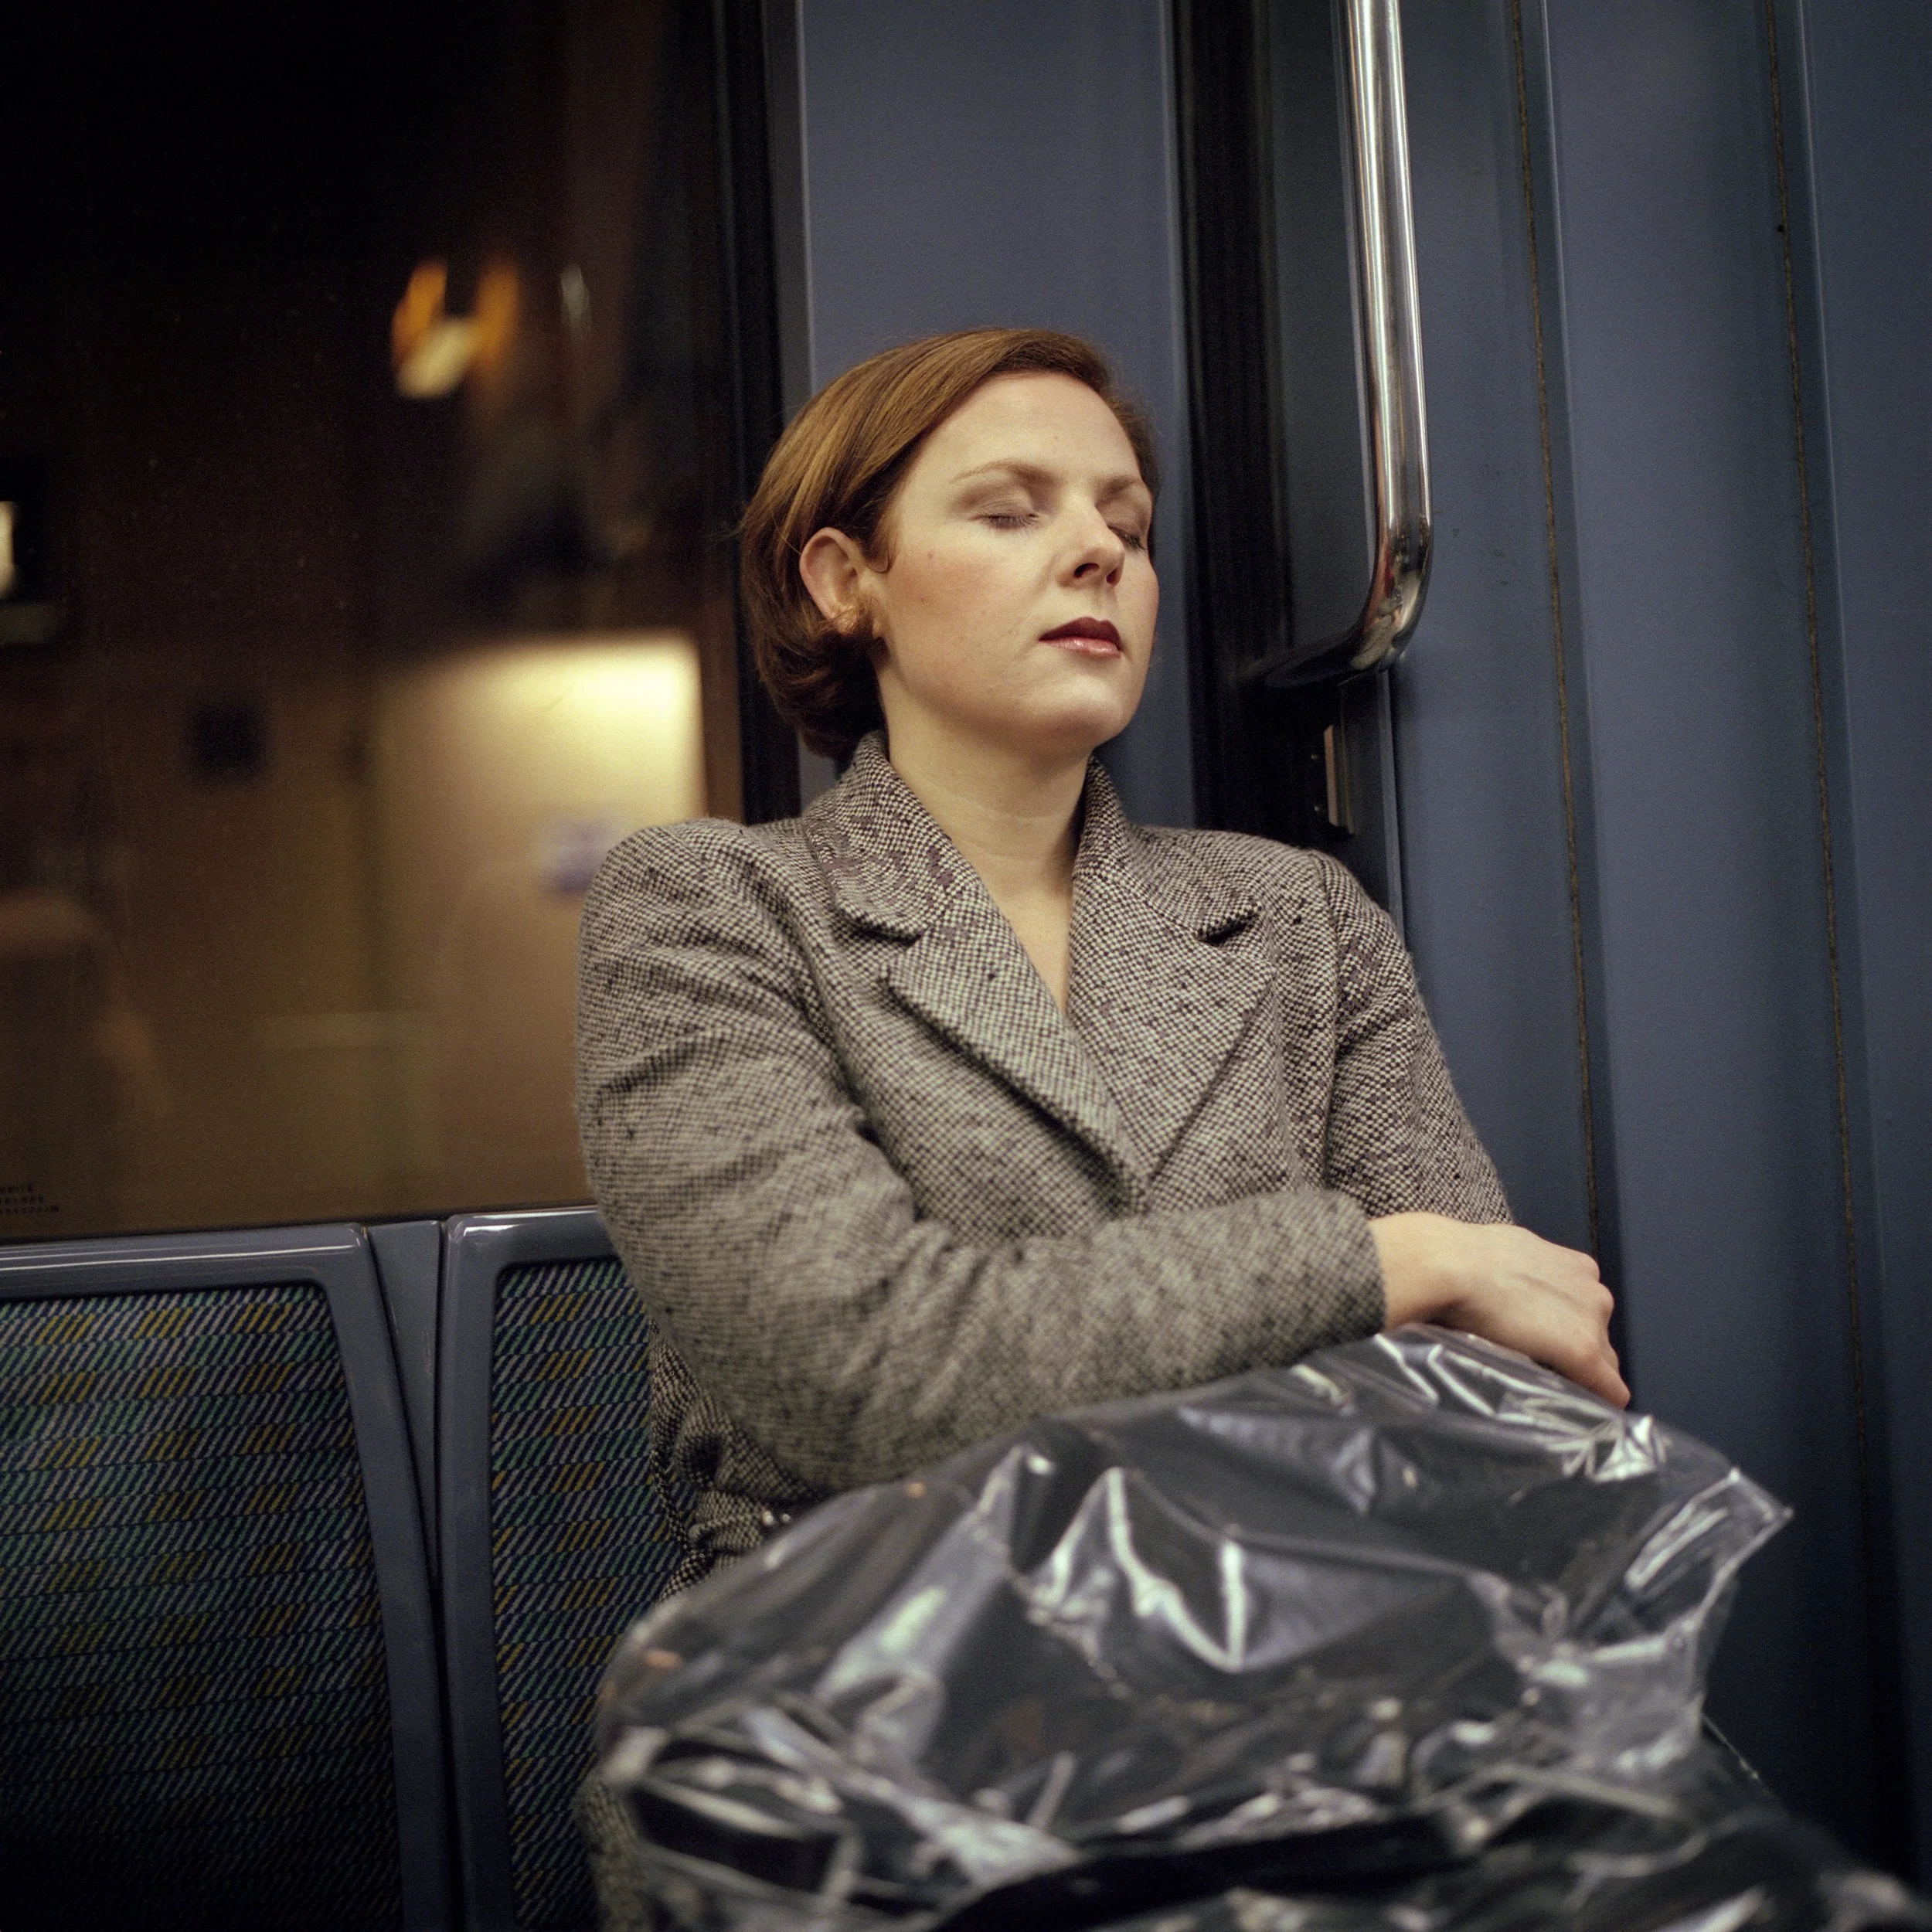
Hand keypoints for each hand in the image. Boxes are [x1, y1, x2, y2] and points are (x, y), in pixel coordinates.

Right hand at [1370, 1212, 1627, 1406]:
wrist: (1455, 1268)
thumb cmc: (1467, 1258)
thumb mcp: (1508, 1256)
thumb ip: (1524, 1275)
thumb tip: (1508, 1287)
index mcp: (1577, 1266)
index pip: (1587, 1310)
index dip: (1566, 1328)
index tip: (1544, 1341)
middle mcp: (1594, 1291)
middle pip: (1599, 1334)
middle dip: (1577, 1349)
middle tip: (1542, 1362)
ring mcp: (1593, 1322)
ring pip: (1604, 1361)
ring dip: (1584, 1372)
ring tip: (1551, 1383)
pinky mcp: (1584, 1352)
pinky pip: (1610, 1388)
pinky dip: (1600, 1400)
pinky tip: (1586, 1412)